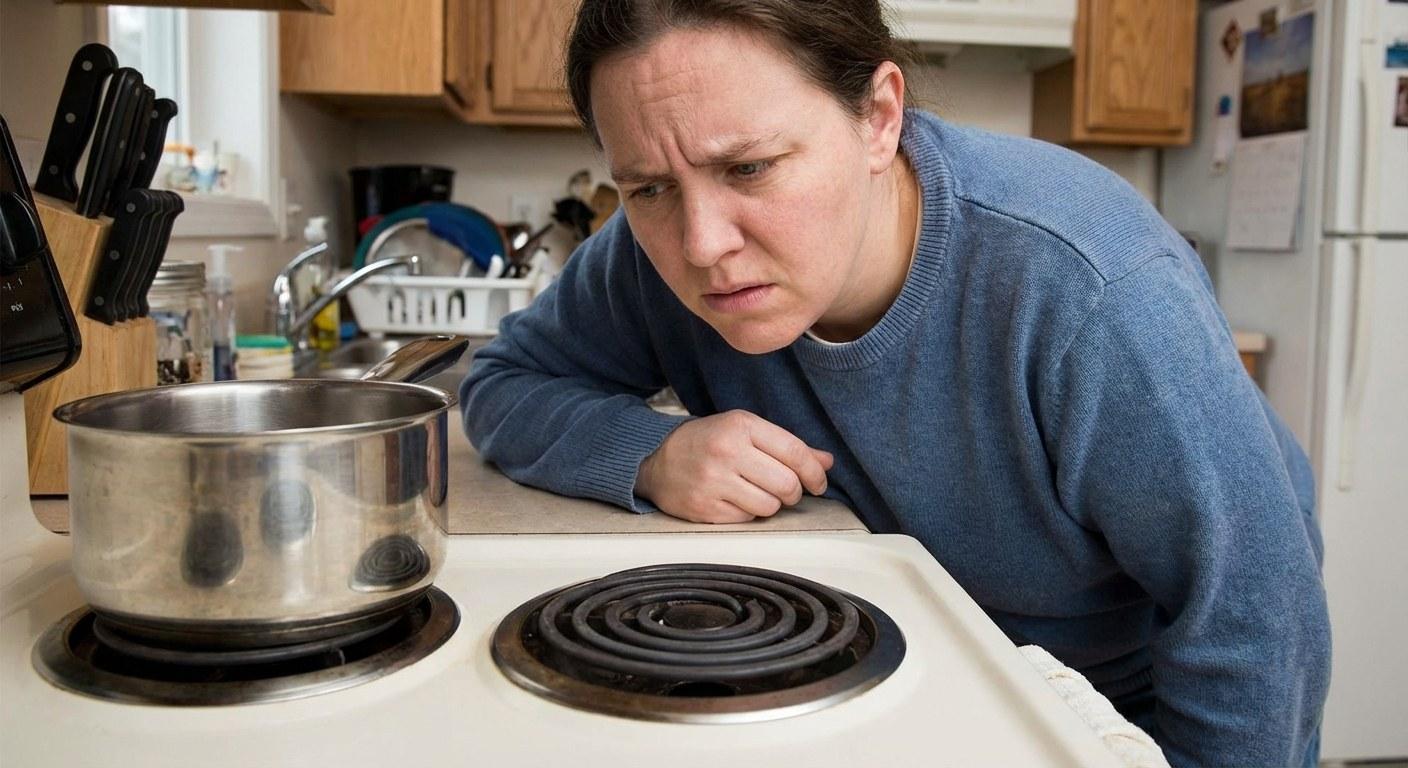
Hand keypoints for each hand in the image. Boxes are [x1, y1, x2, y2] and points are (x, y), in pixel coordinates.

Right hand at [635, 410, 833, 523]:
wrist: (657, 458)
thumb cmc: (709, 441)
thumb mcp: (745, 430)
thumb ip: (787, 445)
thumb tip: (827, 462)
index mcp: (741, 426)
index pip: (794, 452)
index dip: (815, 472)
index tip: (819, 482)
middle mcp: (727, 452)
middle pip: (787, 484)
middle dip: (795, 492)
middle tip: (787, 490)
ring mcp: (713, 482)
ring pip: (770, 506)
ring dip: (772, 503)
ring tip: (758, 492)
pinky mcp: (704, 508)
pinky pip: (747, 518)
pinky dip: (749, 512)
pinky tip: (736, 499)